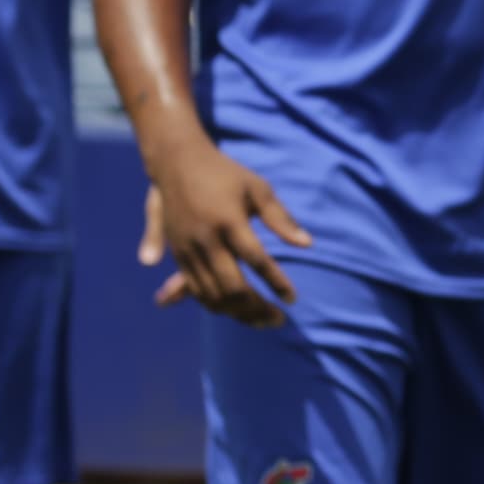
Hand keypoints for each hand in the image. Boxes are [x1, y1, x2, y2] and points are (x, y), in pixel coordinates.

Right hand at [142, 138, 309, 325]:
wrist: (177, 163)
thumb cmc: (225, 174)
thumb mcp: (258, 189)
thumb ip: (281, 218)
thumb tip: (307, 244)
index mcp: (229, 220)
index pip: (257, 260)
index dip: (276, 283)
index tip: (292, 298)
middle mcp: (206, 239)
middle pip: (233, 286)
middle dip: (257, 308)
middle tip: (278, 319)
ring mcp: (188, 249)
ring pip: (212, 294)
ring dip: (237, 313)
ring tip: (260, 321)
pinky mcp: (177, 254)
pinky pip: (195, 289)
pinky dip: (215, 305)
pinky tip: (234, 312)